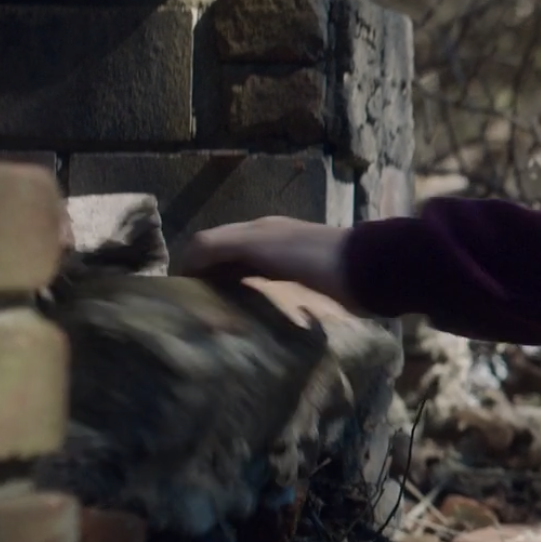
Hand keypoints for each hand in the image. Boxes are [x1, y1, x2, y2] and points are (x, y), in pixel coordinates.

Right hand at [175, 217, 360, 311]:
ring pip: (246, 270)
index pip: (209, 242)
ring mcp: (288, 261)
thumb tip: (185, 261)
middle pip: (226, 255)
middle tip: (188, 307)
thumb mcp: (258, 244)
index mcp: (256, 229)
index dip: (189, 262)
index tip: (174, 293)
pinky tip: (246, 310)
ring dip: (227, 285)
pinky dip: (249, 293)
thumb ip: (218, 246)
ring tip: (210, 312)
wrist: (366, 270)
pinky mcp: (305, 282)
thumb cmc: (311, 256)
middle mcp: (269, 241)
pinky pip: (267, 285)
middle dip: (205, 275)